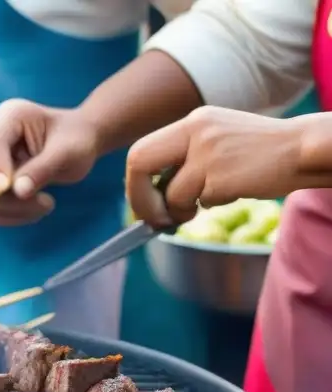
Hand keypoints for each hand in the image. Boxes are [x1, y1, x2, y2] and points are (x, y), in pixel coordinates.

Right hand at [0, 99, 101, 225]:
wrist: (76, 143)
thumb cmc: (76, 141)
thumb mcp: (69, 153)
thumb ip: (43, 169)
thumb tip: (17, 192)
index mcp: (13, 115)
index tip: (5, 189)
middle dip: (5, 195)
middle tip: (46, 204)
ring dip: (9, 209)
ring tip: (43, 207)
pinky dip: (7, 214)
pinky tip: (31, 211)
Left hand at [126, 106, 307, 227]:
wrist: (306, 148)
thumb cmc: (262, 153)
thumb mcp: (218, 141)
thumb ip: (185, 159)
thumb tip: (151, 197)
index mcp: (194, 122)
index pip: (141, 151)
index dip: (135, 183)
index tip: (145, 204)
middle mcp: (197, 130)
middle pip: (139, 162)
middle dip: (141, 199)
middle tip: (154, 220)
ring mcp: (209, 151)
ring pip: (172, 194)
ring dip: (182, 211)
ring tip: (202, 207)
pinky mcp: (223, 174)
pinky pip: (201, 202)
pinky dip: (210, 206)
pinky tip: (233, 192)